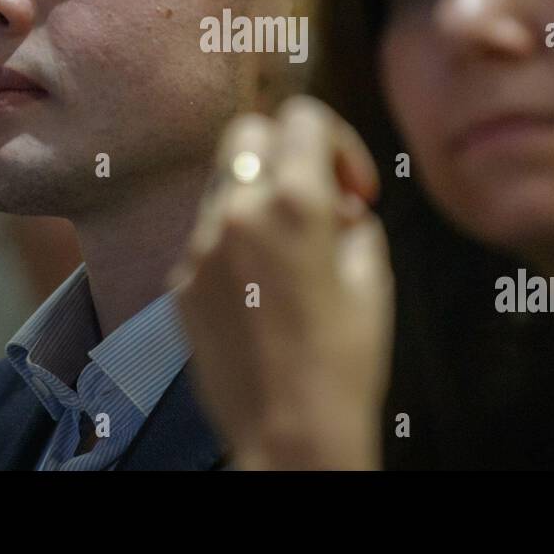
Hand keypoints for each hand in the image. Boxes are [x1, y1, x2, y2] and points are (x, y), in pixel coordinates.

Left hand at [171, 95, 393, 469]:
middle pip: (248, 133)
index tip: (354, 189)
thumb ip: (356, 224)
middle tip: (317, 198)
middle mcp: (237, 211)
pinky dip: (234, 240)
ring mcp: (200, 245)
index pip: (303, 117)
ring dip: (257, 196)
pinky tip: (259, 286)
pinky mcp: (180, 281)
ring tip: (289, 250)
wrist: (288, 436)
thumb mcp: (373, 281)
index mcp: (294, 203)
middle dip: (286, 151)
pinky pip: (207, 234)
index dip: (339, 141)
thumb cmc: (345, 363)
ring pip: (222, 184)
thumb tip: (340, 208)